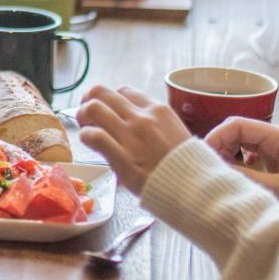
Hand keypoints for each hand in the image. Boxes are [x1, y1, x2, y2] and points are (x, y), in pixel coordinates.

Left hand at [75, 84, 189, 194]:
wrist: (195, 189)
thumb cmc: (189, 167)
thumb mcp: (178, 134)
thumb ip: (157, 125)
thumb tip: (139, 126)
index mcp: (158, 110)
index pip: (124, 91)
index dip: (111, 100)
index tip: (108, 111)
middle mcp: (142, 117)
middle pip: (102, 92)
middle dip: (89, 100)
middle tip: (87, 114)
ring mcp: (131, 135)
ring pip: (94, 108)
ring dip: (83, 115)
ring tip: (85, 127)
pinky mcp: (121, 157)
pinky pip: (94, 136)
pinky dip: (86, 136)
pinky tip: (89, 143)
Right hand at [204, 118, 278, 218]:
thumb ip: (245, 177)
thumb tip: (215, 169)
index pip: (238, 124)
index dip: (217, 137)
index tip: (204, 158)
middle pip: (239, 133)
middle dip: (221, 149)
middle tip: (210, 170)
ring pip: (244, 147)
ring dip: (231, 159)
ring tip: (222, 177)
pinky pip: (253, 159)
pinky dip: (242, 168)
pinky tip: (239, 182)